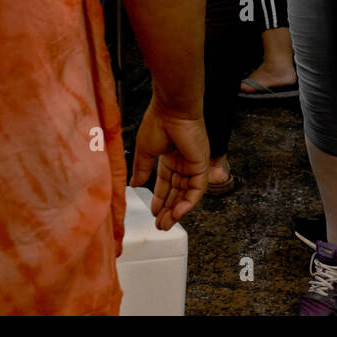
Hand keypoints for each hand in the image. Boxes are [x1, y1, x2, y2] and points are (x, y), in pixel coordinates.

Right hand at [130, 98, 209, 229]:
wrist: (171, 110)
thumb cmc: (157, 124)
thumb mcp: (145, 152)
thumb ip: (142, 170)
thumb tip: (135, 185)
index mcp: (169, 158)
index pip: (166, 184)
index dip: (160, 199)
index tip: (153, 213)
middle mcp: (182, 163)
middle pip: (177, 192)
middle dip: (168, 210)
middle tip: (160, 226)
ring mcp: (193, 164)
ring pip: (187, 194)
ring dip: (177, 211)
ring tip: (166, 224)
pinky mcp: (201, 165)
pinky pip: (197, 190)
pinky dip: (188, 203)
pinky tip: (177, 214)